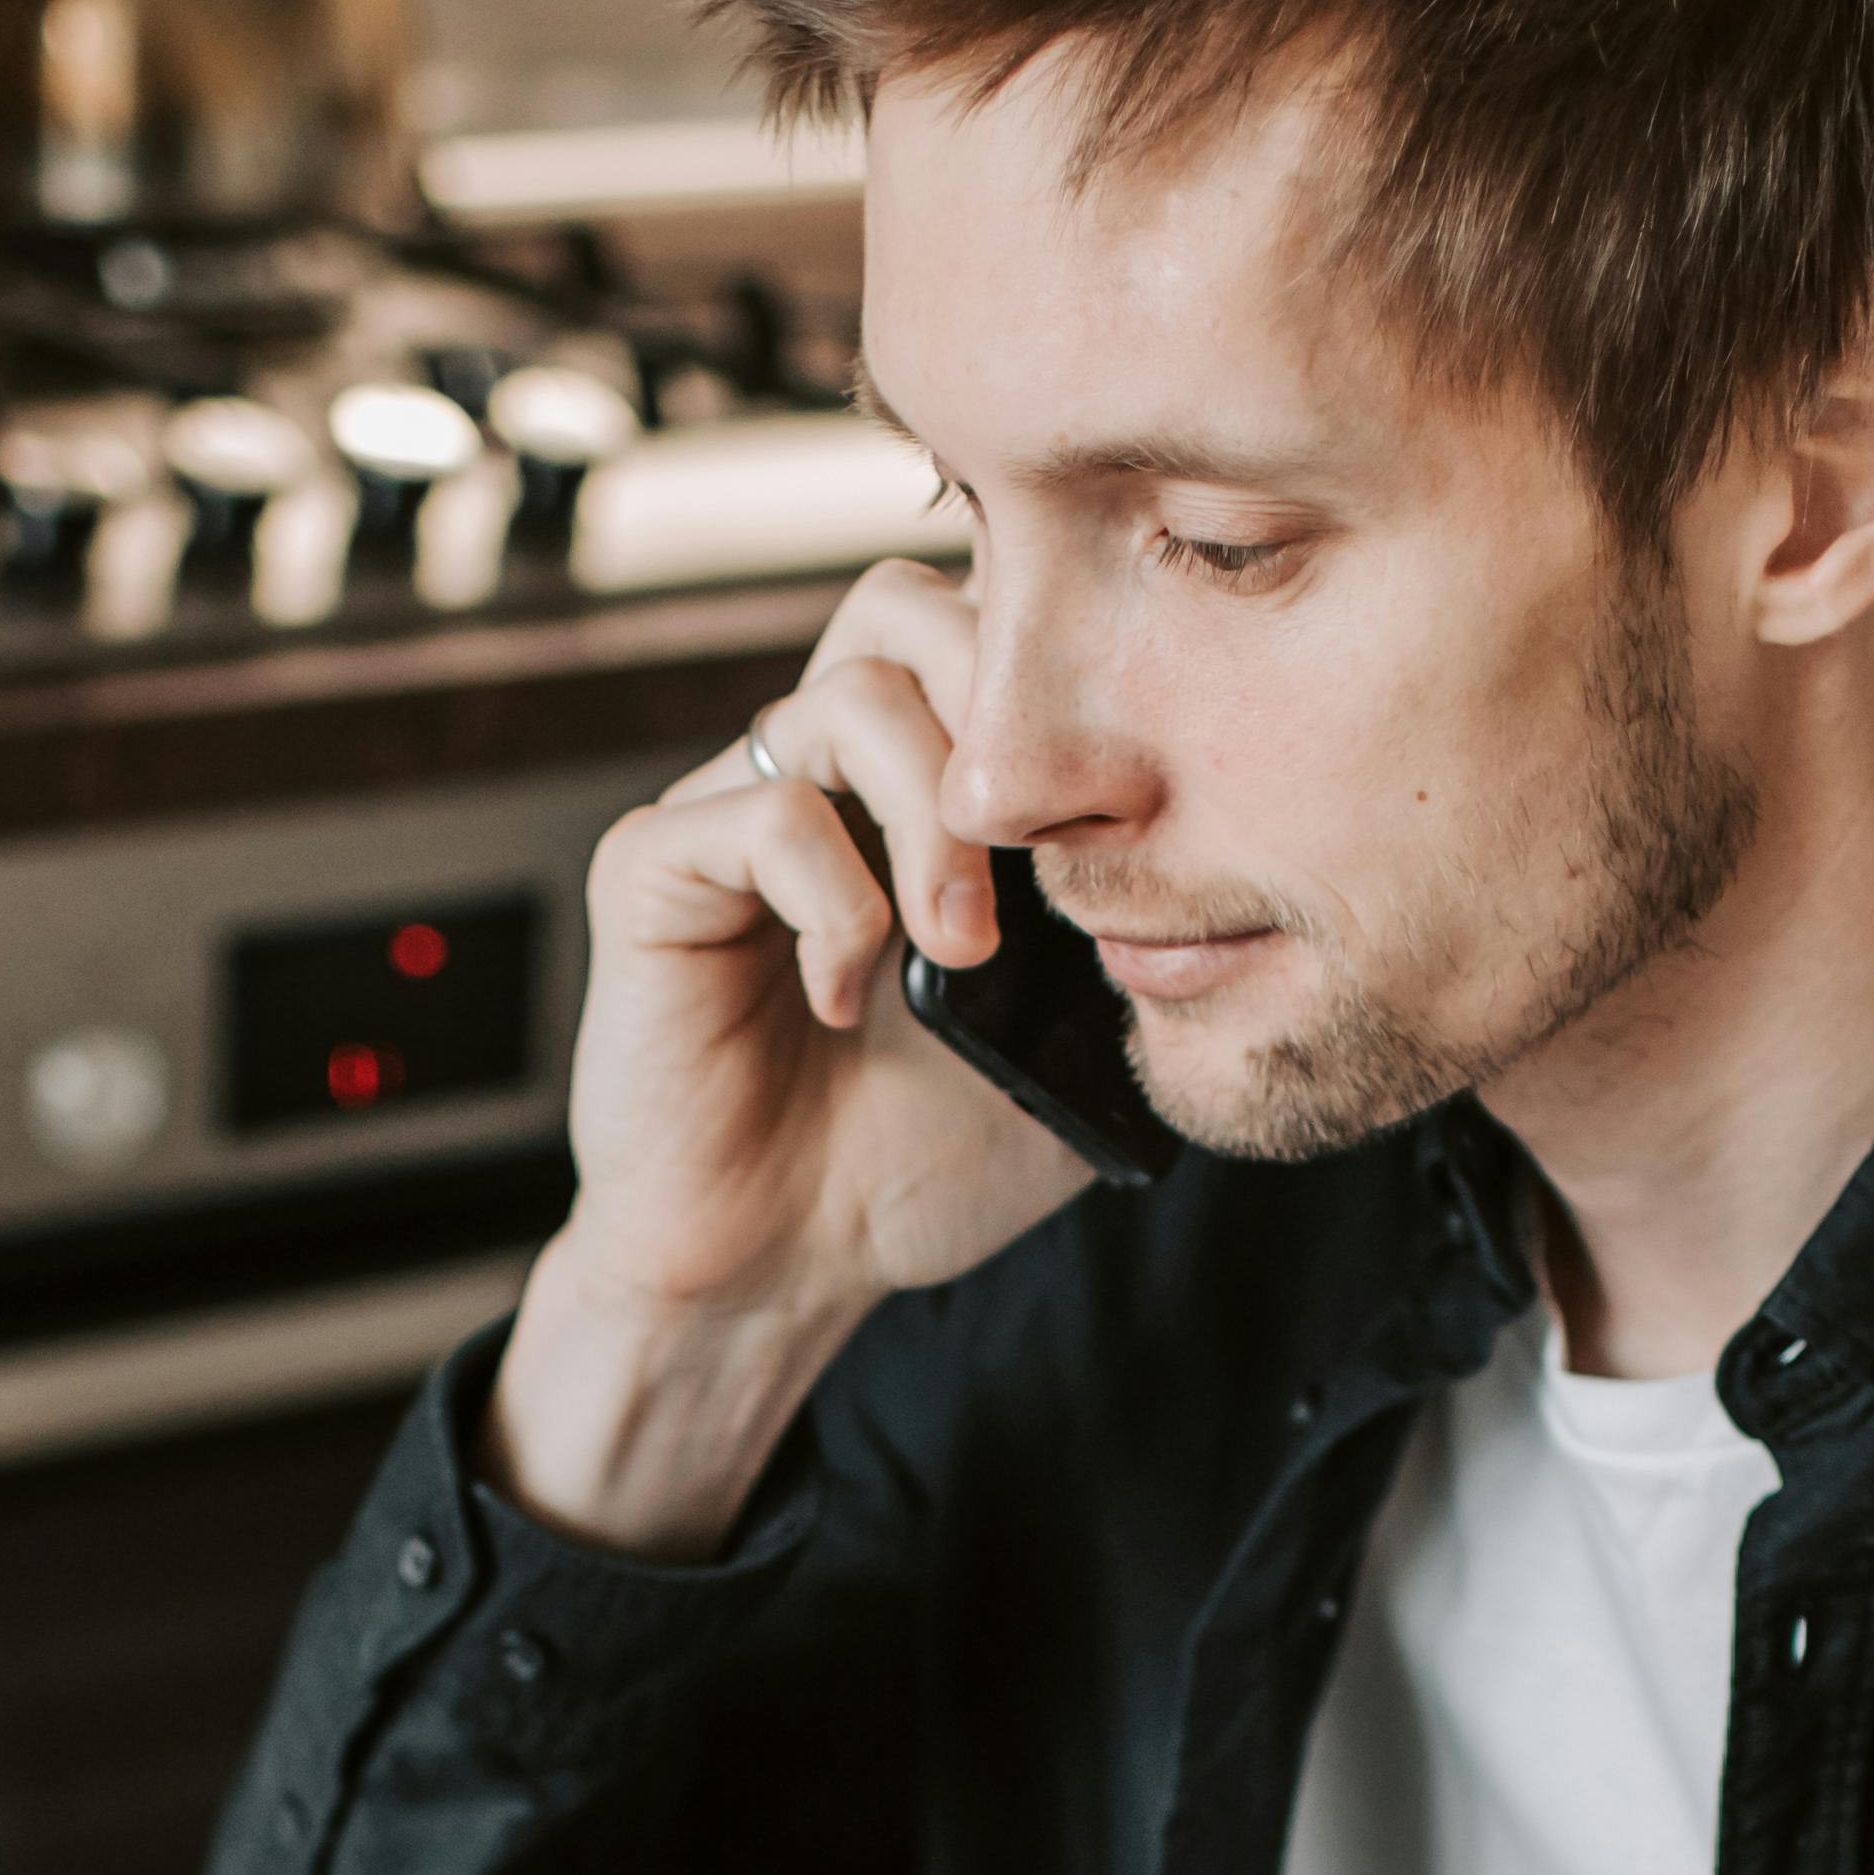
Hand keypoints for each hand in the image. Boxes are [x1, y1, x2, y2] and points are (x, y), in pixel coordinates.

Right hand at [500, 557, 1084, 1555]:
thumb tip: (1219, 853)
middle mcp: (820, 772)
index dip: (1060, 682)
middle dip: (1001, 710)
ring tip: (963, 949)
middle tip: (1049, 850)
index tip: (1124, 815)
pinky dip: (835, 902)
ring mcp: (731, 811)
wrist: (783, 1266)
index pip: (983, 632)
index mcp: (916, 787)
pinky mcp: (654, 872)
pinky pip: (762, 815)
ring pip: (848, 698)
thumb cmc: (913, 1157)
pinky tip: (847, 996)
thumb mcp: (1074, 1040)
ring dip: (937, 820)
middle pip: (905, 607)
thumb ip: (1128, 934)